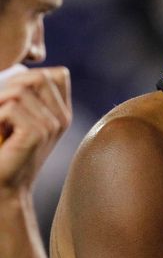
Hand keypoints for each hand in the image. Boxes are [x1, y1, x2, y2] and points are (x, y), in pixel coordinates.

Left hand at [0, 67, 71, 195]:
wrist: (3, 188)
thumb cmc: (4, 153)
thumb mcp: (18, 120)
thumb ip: (27, 97)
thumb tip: (18, 69)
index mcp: (62, 113)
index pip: (58, 74)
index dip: (31, 77)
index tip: (14, 99)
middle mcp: (62, 118)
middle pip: (39, 76)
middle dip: (11, 85)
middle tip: (0, 111)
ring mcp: (52, 126)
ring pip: (20, 90)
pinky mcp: (37, 134)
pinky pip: (10, 108)